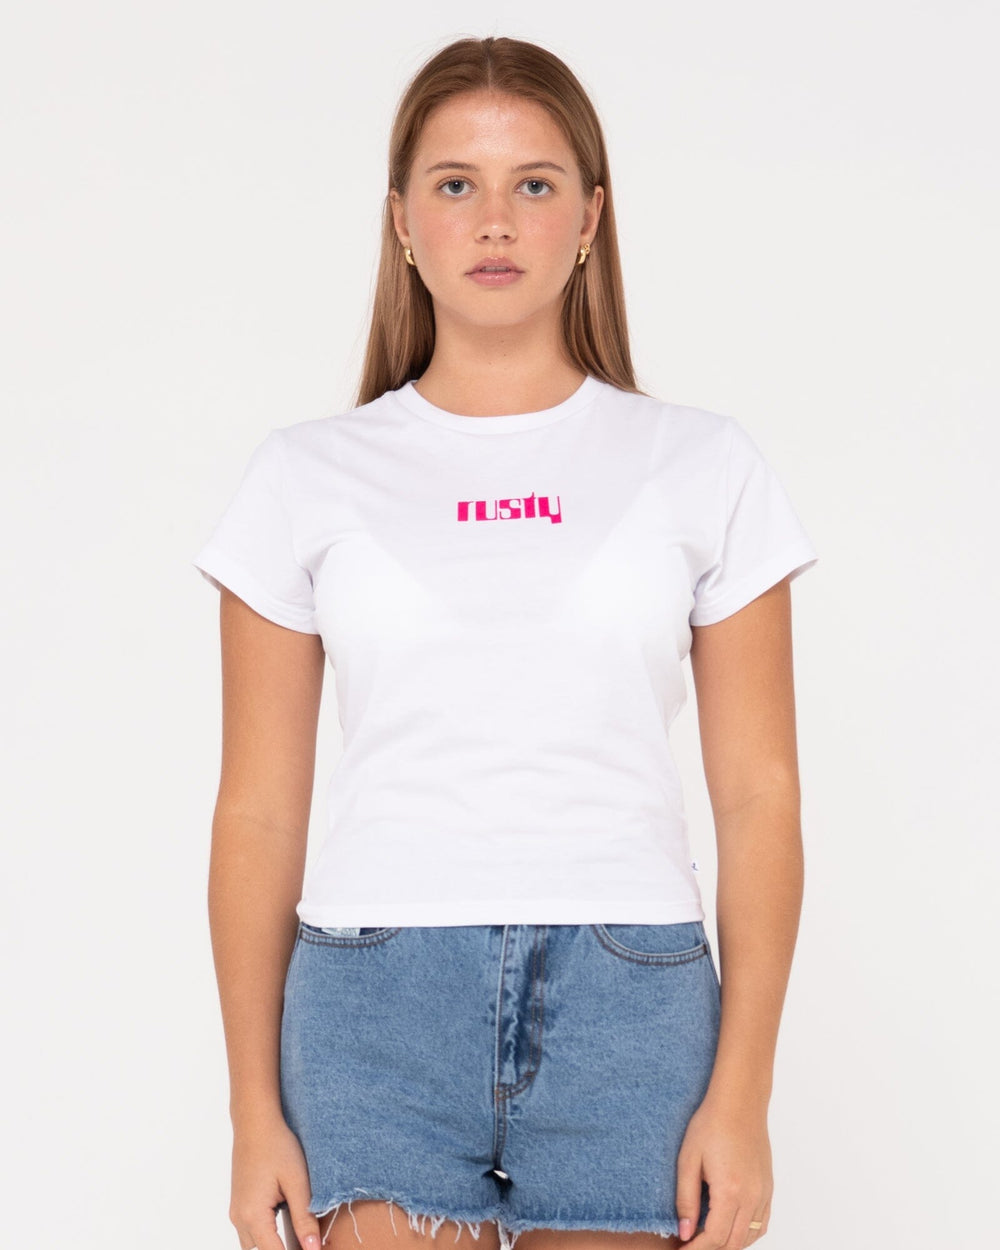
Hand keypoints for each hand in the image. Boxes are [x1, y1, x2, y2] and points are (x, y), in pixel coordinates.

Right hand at [230, 1113, 322, 1249]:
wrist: (256, 1123)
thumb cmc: (277, 1146)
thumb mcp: (297, 1182)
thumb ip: (304, 1218)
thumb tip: (313, 1249)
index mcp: (253, 1215)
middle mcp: (239, 1218)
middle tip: (306, 1243)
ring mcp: (237, 1211)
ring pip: (253, 1243)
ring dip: (271, 1244)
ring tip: (296, 1236)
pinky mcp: (240, 1203)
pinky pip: (250, 1230)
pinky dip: (266, 1234)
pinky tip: (285, 1222)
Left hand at [675, 1098, 772, 1247]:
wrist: (739, 1102)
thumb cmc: (712, 1124)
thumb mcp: (688, 1159)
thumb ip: (686, 1199)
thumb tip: (685, 1232)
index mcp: (730, 1191)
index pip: (714, 1239)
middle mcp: (752, 1197)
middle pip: (732, 1244)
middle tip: (690, 1245)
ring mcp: (763, 1194)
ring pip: (749, 1238)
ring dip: (727, 1243)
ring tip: (705, 1237)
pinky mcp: (768, 1188)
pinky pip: (761, 1224)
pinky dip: (745, 1234)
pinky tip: (729, 1228)